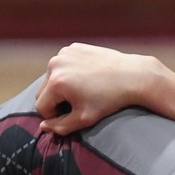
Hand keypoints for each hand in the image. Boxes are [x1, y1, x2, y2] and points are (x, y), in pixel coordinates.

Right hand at [35, 43, 162, 134]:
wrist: (132, 76)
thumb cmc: (109, 99)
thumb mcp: (84, 118)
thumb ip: (60, 126)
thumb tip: (43, 126)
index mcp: (56, 82)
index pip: (41, 107)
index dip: (54, 116)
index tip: (71, 115)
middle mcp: (55, 64)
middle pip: (43, 91)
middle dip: (55, 101)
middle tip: (76, 104)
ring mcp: (64, 53)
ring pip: (51, 77)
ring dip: (60, 86)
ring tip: (82, 91)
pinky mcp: (73, 47)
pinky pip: (62, 65)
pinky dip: (69, 73)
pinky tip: (86, 78)